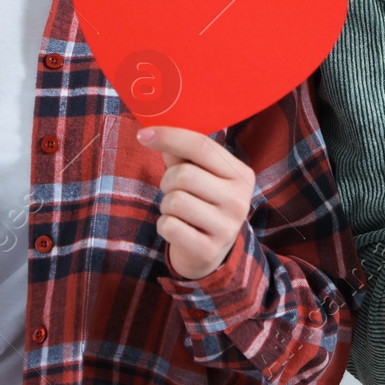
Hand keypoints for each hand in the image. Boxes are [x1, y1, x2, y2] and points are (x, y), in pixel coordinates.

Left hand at [138, 126, 256, 279]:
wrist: (209, 252)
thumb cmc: (201, 202)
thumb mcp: (199, 175)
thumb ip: (181, 153)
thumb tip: (153, 131)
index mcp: (241, 174)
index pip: (202, 146)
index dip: (169, 137)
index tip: (144, 135)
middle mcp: (240, 200)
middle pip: (184, 174)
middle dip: (167, 181)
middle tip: (173, 190)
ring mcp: (227, 227)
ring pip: (174, 201)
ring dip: (166, 206)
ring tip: (178, 212)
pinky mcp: (209, 250)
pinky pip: (169, 226)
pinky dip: (164, 225)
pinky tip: (177, 229)